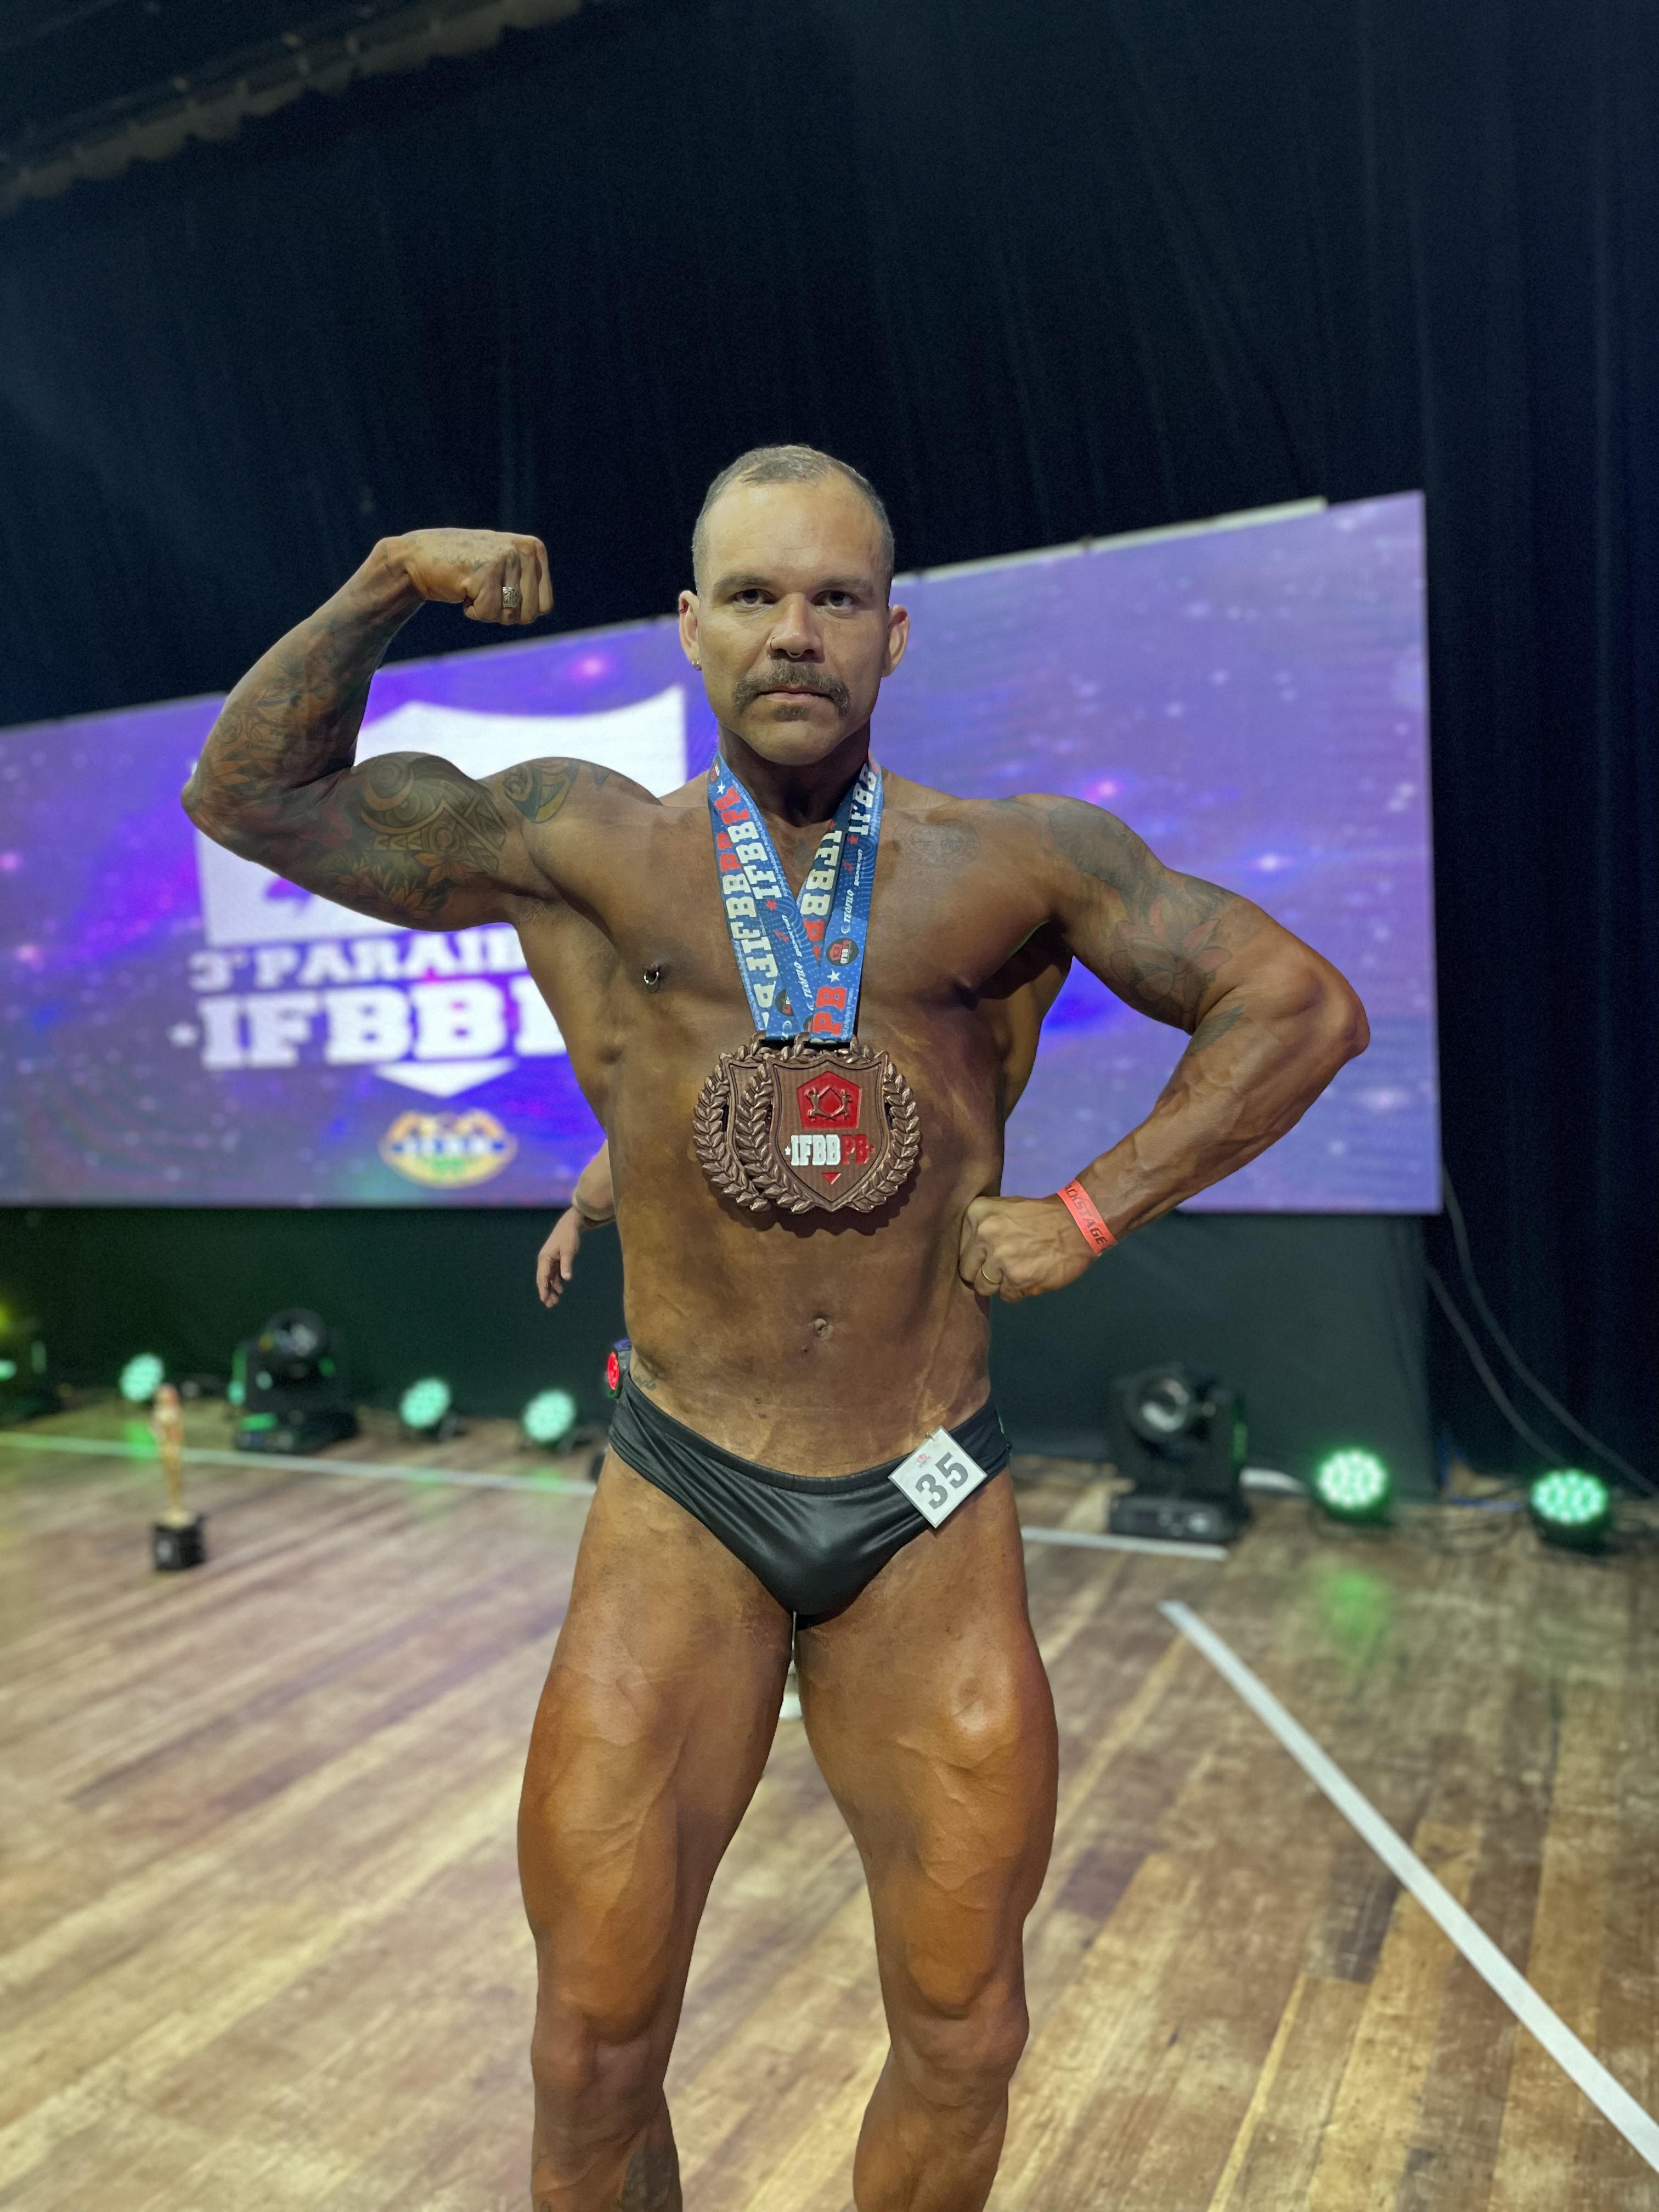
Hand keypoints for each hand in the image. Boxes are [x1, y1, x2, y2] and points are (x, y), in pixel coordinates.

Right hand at [385, 528, 552, 627]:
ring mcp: (506, 559)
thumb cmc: (464, 567)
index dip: (518, 610)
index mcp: (534, 549)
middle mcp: (524, 550)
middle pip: (530, 615)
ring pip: (510, 616)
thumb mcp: (504, 567)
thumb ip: (527, 581)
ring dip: (487, 611)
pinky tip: (462, 587)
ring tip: (473, 585)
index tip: (499, 590)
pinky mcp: (487, 571)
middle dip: (503, 612)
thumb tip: (545, 609)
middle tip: (483, 589)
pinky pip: (489, 614)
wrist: (420, 556)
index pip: (545, 606)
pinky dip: (473, 611)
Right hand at [536, 1206, 584, 1305]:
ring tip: (555, 1301)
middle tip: (550, 1305)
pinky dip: (555, 1283)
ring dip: (550, 1289)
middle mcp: (544, 1260)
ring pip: (548, 1278)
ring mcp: (548, 1261)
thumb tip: (566, 1279)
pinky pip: (552, 1274)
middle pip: (543, 1279)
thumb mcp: (569, 1250)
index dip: (543, 1289)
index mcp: (545, 1258)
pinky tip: (560, 1290)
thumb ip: (567, 1265)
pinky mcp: (554, 1260)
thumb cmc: (569, 1236)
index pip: (543, 1276)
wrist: (570, 1225)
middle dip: (545, 1292)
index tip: (544, 1299)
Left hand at [957, 1194, 1098, 1301]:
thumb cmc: (1041, 1216)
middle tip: (1004, 1267)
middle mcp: (983, 1234)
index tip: (991, 1254)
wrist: (1078, 1222)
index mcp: (977, 1213)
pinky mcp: (1017, 1278)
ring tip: (1020, 1270)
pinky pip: (1007, 1296)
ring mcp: (1000, 1258)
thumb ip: (982, 1230)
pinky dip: (1020, 1290)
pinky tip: (1033, 1275)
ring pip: (985, 1287)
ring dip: (1002, 1284)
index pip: (960, 1249)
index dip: (976, 1256)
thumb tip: (968, 1260)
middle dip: (984, 1273)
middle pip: (968, 1271)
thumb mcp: (1004, 1209)